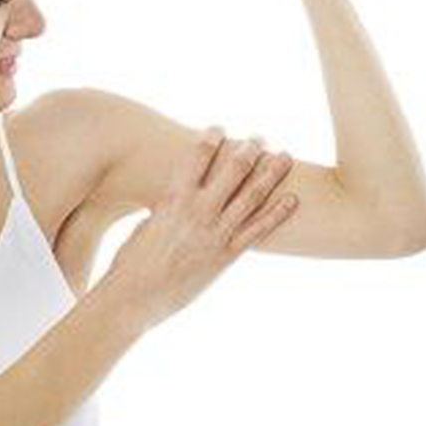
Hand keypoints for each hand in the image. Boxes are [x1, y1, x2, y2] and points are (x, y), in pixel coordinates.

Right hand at [102, 126, 297, 333]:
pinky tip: (292, 199)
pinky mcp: (226, 256)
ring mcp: (215, 234)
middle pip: (232, 171)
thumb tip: (178, 199)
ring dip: (270, 173)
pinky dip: (277, 213)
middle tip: (259, 138)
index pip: (196, 157)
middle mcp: (197, 212)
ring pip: (251, 196)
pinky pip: (258, 231)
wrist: (134, 297)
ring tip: (284, 157)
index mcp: (172, 200)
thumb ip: (168, 209)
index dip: (210, 139)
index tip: (219, 128)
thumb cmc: (132, 262)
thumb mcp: (146, 224)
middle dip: (249, 151)